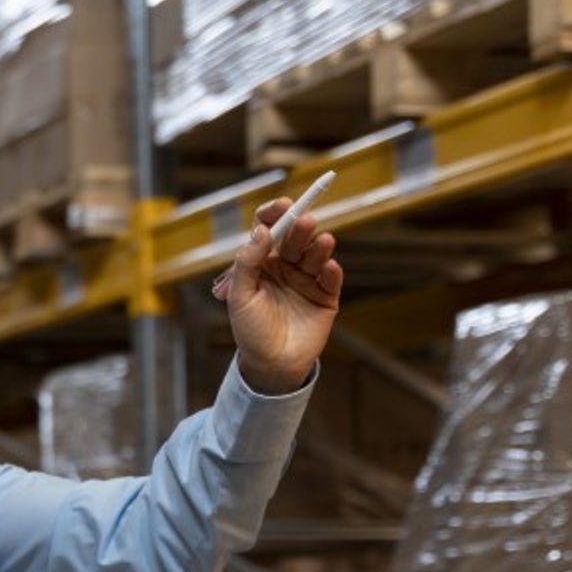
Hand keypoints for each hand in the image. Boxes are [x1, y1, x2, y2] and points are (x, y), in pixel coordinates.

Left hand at [225, 196, 343, 394]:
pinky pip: (331, 277)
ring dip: (318, 245)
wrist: (271, 365)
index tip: (282, 206)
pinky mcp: (326, 296)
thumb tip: (262, 230)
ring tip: (322, 241)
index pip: (269, 228)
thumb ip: (247, 262)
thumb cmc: (251, 330)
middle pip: (294, 237)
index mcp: (261, 262)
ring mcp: (307, 279)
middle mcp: (285, 266)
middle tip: (304, 221)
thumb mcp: (240, 295)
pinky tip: (328, 266)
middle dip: (299, 226)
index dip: (275, 213)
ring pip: (315, 253)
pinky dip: (331, 270)